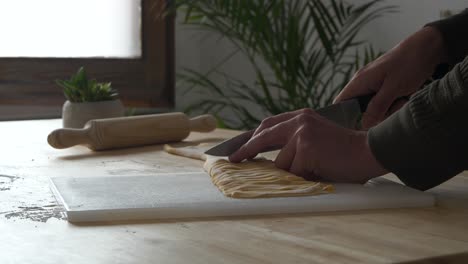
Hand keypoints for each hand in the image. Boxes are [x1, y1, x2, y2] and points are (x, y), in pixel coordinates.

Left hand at [229, 109, 387, 182]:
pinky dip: (304, 176)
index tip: (238, 147)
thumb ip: (295, 140)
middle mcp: (298, 120)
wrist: (369, 150)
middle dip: (246, 149)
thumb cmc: (344, 150)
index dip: (251, 137)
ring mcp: (301, 133)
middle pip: (262, 136)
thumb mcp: (316, 136)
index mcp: (301, 116)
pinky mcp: (305, 147)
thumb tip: (272, 158)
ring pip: (280, 163)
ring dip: (294, 172)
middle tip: (233, 159)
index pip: (268, 125)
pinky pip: (294, 171)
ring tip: (317, 167)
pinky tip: (321, 169)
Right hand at [334, 27, 446, 128]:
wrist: (428, 48)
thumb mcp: (393, 88)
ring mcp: (374, 85)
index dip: (342, 117)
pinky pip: (384, 104)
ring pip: (373, 108)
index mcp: (360, 81)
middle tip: (392, 108)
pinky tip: (404, 98)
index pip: (340, 102)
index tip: (355, 128)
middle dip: (375, 115)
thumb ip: (377, 107)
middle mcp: (363, 84)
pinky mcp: (385, 88)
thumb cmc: (409, 63)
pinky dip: (394, 105)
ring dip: (388, 110)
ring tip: (402, 100)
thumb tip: (363, 125)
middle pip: (359, 110)